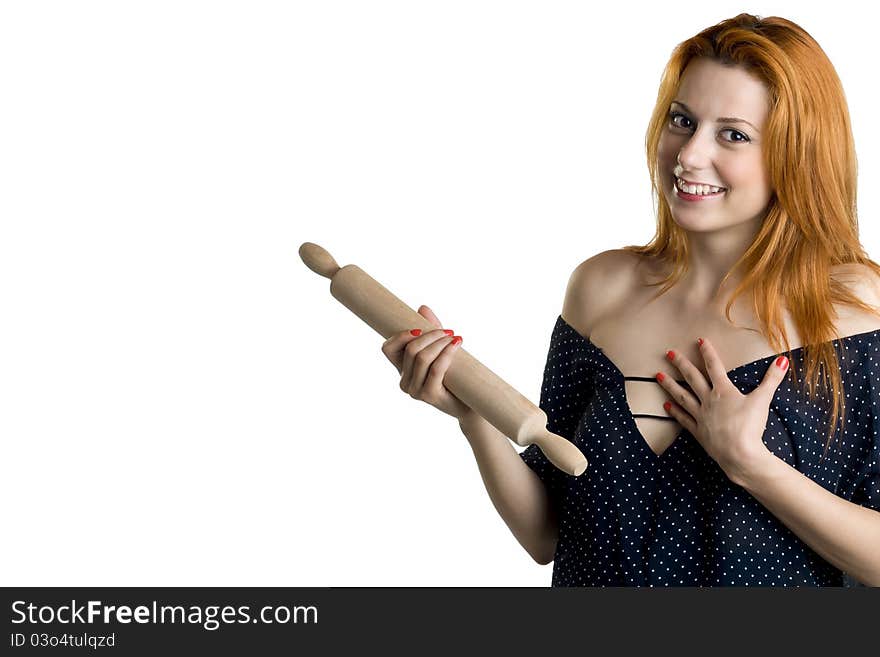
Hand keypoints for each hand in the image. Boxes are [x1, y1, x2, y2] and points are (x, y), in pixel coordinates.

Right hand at [380, 304, 471, 420]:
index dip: (400, 336)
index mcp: (401, 370)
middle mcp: (404, 382)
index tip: (419, 329)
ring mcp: (415, 391)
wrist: (469, 403)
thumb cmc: (454, 376)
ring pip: (422, 358)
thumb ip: (430, 330)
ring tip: (454, 337)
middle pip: (410, 350)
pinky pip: (436, 368)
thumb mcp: (440, 350)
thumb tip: (422, 308)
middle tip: (448, 331)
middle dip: (430, 335)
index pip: (388, 349)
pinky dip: (447, 352)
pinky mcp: (429, 395)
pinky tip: (457, 344)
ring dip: (440, 342)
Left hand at [655, 337, 787, 485]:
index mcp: (723, 391)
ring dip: (670, 385)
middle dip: (680, 364)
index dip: (707, 352)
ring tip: (658, 375)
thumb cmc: (751, 426)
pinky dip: (674, 412)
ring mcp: (701, 416)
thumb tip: (783, 360)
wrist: (739, 453)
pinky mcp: (698, 431)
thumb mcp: (763, 399)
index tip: (699, 340)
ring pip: (682, 396)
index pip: (714, 367)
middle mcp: (708, 401)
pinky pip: (683, 419)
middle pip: (692, 378)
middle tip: (668, 353)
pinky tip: (666, 405)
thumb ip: (772, 379)